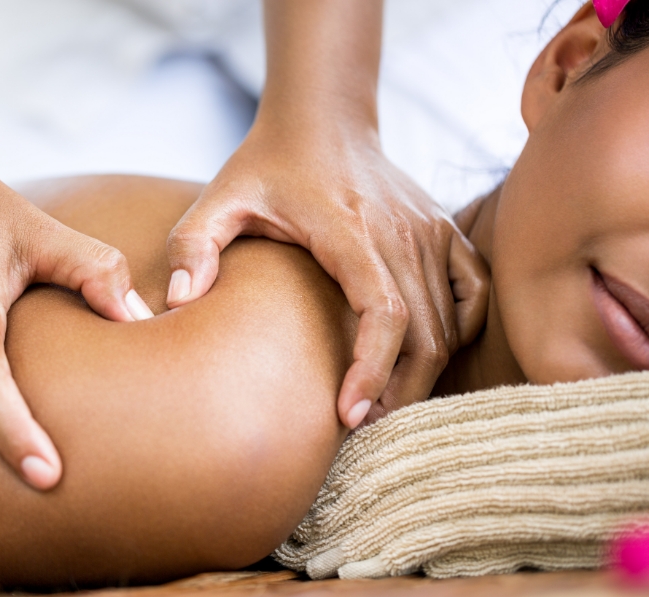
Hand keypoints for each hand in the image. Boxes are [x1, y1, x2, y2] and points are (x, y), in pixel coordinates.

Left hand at [166, 120, 488, 427]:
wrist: (323, 119)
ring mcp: (430, 230)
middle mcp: (400, 231)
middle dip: (399, 392)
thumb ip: (191, 246)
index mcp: (348, 227)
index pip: (382, 312)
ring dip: (422, 375)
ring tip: (382, 405)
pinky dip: (458, 333)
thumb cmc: (267, 166)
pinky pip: (472, 294)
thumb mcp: (219, 198)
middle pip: (425, 333)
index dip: (372, 371)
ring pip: (449, 324)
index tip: (348, 415)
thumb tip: (177, 303)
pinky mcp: (445, 230)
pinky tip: (423, 355)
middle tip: (361, 426)